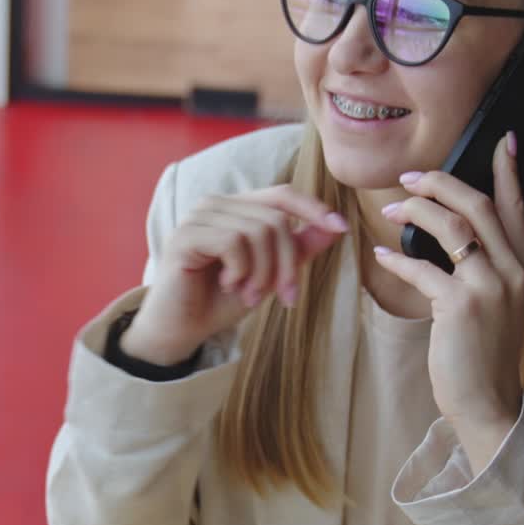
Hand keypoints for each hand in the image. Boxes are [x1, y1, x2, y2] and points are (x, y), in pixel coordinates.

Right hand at [123, 186, 349, 363]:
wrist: (182, 329)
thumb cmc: (220, 301)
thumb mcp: (269, 275)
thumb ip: (297, 249)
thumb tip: (334, 226)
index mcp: (235, 209)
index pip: (281, 195)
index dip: (313, 208)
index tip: (341, 227)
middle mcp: (215, 205)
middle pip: (275, 218)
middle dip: (287, 262)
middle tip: (283, 296)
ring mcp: (197, 217)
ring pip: (257, 230)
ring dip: (263, 272)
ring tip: (250, 295)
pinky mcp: (185, 236)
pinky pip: (233, 242)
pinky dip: (241, 270)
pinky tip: (230, 286)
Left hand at [372, 132, 523, 471]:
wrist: (488, 401)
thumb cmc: (483, 353)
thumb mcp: (501, 305)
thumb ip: (488, 269)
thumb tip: (454, 235)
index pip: (518, 209)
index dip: (509, 173)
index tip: (502, 141)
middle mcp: (516, 272)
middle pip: (480, 207)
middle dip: (442, 184)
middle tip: (411, 178)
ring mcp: (491, 288)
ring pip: (453, 228)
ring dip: (417, 212)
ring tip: (390, 210)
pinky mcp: (461, 306)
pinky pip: (423, 268)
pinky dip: (397, 259)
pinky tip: (380, 256)